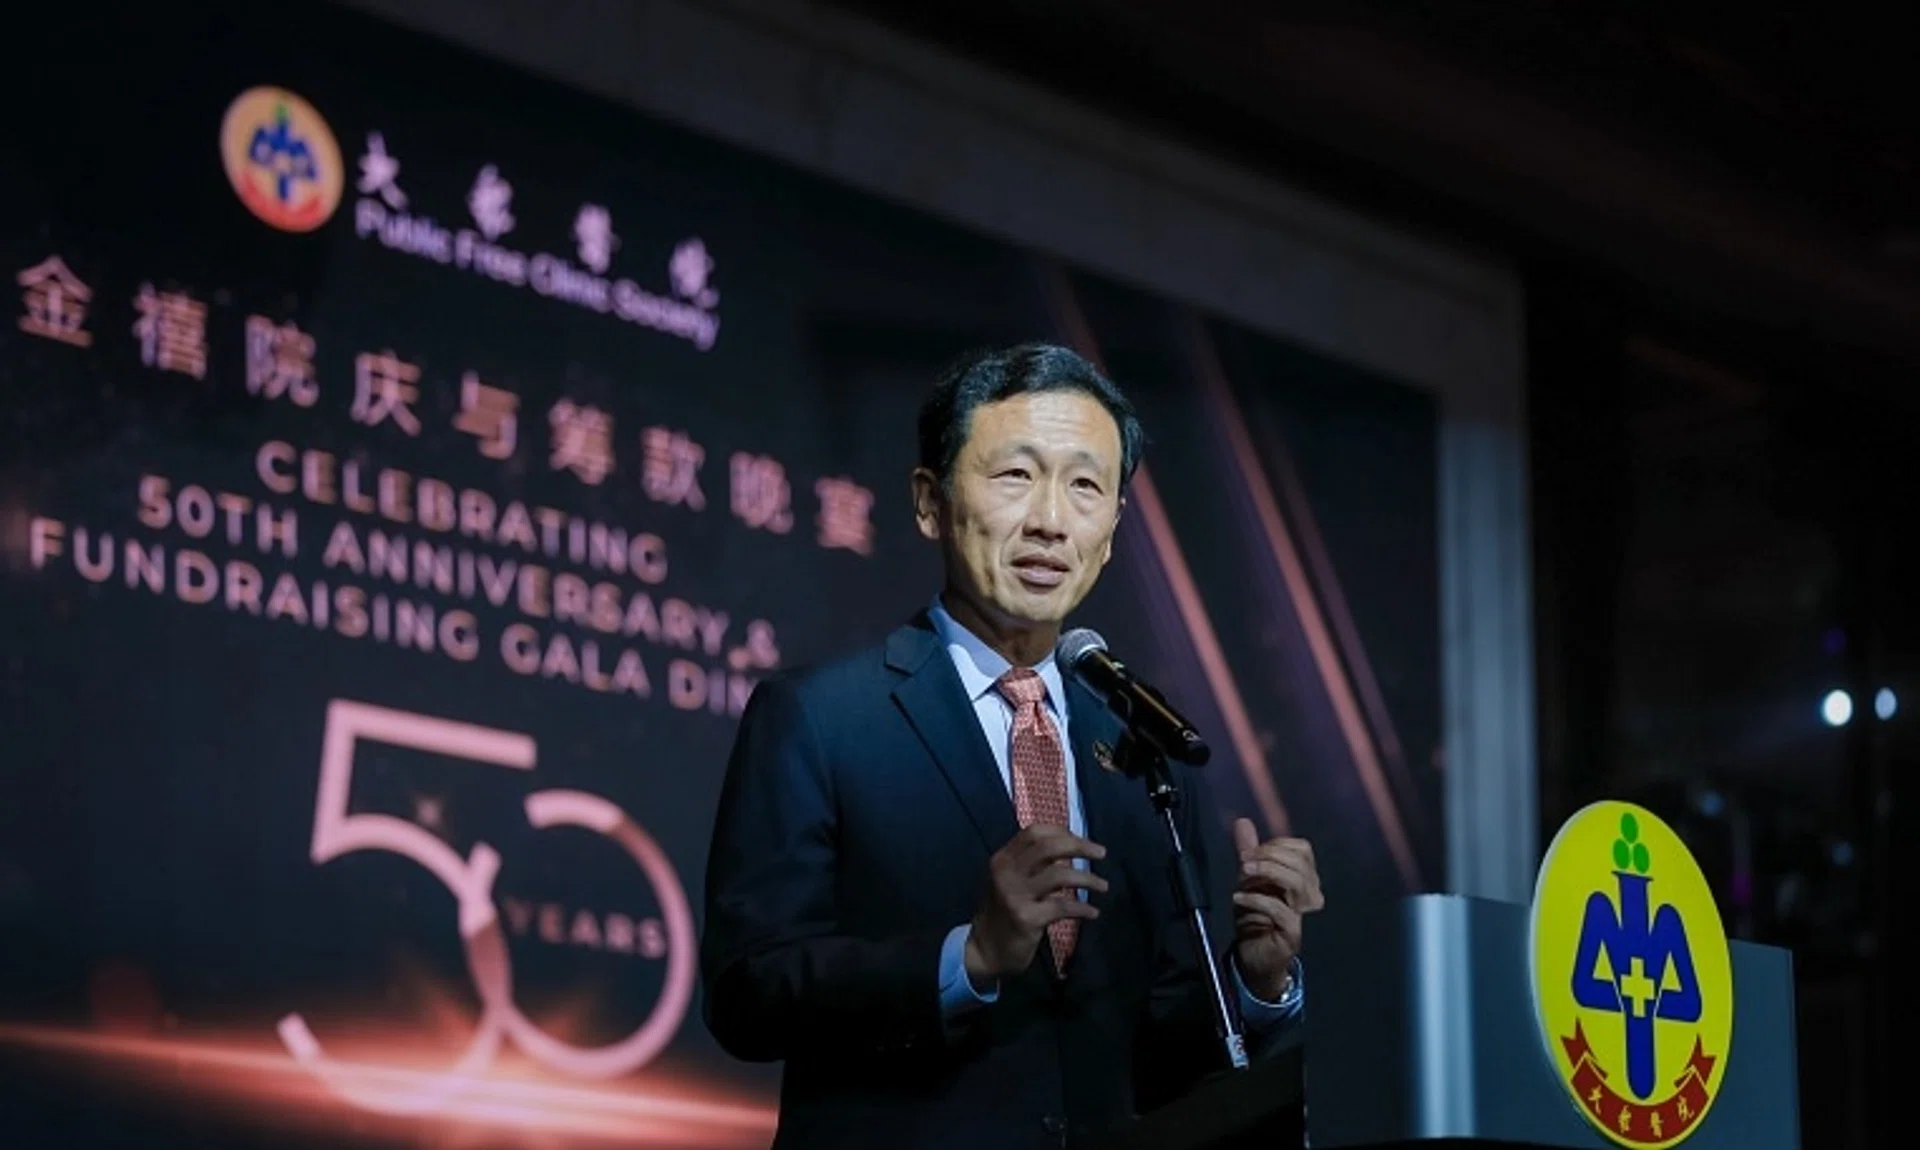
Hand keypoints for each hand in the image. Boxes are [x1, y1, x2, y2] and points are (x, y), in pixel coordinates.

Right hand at [964, 825, 1106, 984]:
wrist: (985, 951)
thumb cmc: (1003, 913)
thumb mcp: (1009, 881)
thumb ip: (1031, 864)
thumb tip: (1070, 846)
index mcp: (1003, 859)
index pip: (1034, 832)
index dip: (1062, 832)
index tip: (1081, 841)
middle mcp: (1006, 872)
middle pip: (1048, 847)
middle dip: (1079, 846)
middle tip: (1101, 853)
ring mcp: (1015, 895)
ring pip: (1060, 875)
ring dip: (1087, 878)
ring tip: (1103, 886)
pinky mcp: (1027, 918)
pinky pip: (1063, 907)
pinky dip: (1083, 909)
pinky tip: (1093, 913)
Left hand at [1229, 817, 1323, 1000]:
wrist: (1253, 954)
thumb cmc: (1256, 916)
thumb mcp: (1248, 880)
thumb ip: (1248, 852)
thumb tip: (1243, 822)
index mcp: (1303, 877)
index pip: (1302, 849)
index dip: (1276, 845)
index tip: (1250, 851)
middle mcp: (1309, 894)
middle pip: (1300, 863)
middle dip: (1269, 856)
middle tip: (1244, 861)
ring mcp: (1303, 914)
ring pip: (1296, 883)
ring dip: (1267, 872)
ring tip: (1243, 875)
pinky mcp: (1293, 933)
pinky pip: (1280, 910)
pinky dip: (1257, 899)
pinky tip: (1238, 898)